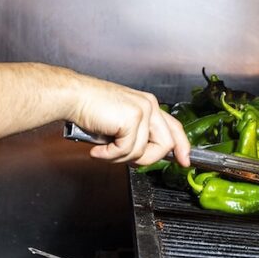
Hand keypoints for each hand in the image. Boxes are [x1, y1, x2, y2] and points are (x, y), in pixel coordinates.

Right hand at [71, 77, 190, 166]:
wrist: (74, 97)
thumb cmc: (91, 108)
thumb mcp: (120, 121)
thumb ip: (136, 134)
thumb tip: (143, 156)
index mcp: (149, 105)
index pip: (174, 127)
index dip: (182, 146)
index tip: (184, 161)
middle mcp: (150, 105)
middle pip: (165, 145)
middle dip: (145, 159)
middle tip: (123, 158)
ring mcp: (143, 111)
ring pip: (143, 152)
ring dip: (120, 158)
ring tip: (104, 150)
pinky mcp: (132, 119)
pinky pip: (126, 151)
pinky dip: (109, 155)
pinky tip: (98, 149)